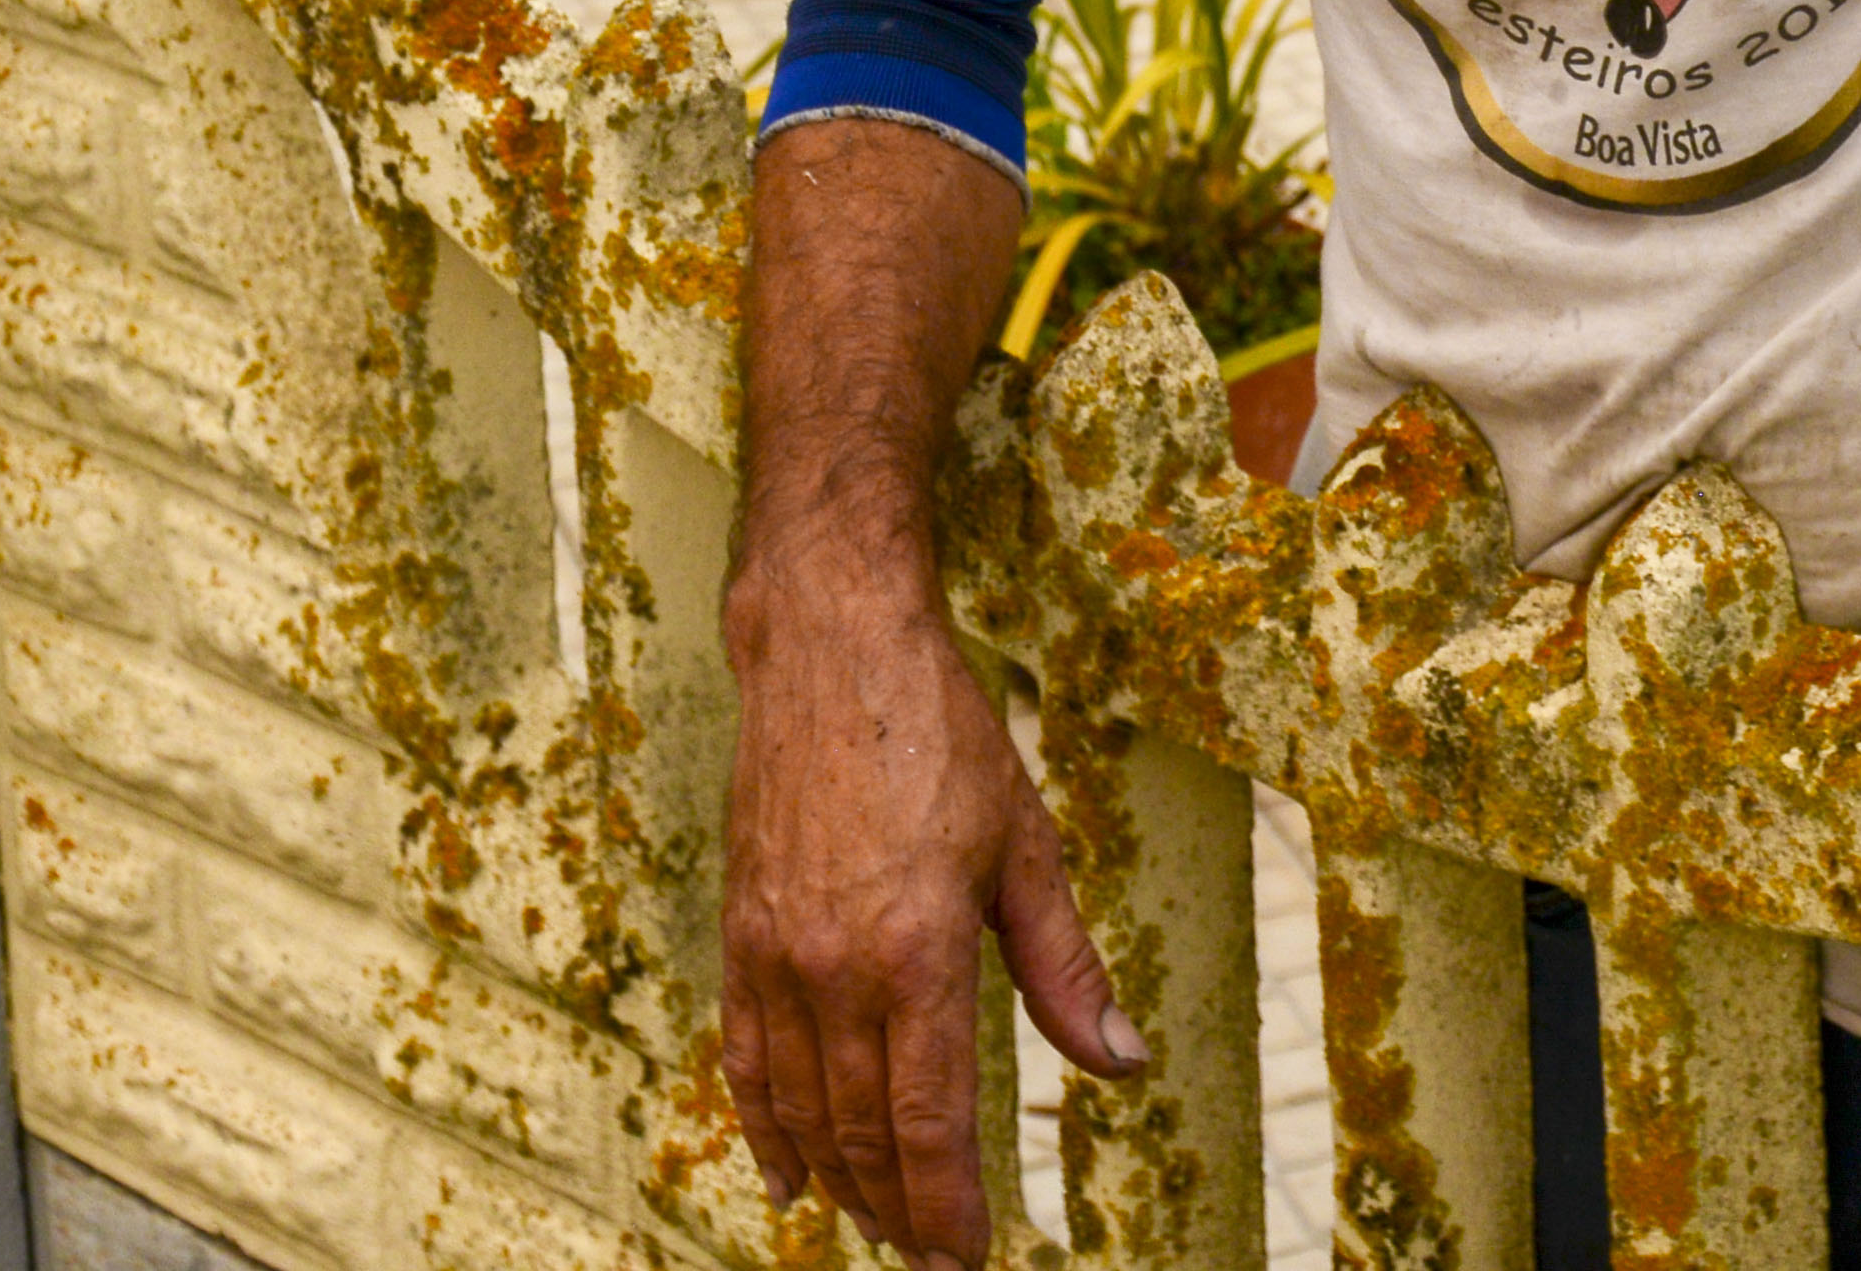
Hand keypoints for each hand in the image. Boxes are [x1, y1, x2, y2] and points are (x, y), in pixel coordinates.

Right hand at [718, 557, 1138, 1259]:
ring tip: (875, 1227)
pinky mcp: (741, 931)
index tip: (968, 1259)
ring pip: (802, 1107)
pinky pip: (745, 1056)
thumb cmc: (941, 736)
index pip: (929, 1120)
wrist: (831, 649)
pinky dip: (763, 1125)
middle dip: (899, 1210)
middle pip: (863, 1131)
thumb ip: (1067, 969)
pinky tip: (787, 1175)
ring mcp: (778, 952)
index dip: (948, 1205)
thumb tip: (1120, 1064)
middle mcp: (838, 965)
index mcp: (920, 949)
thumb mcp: (1026, 848)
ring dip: (840, 1180)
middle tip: (931, 1258)